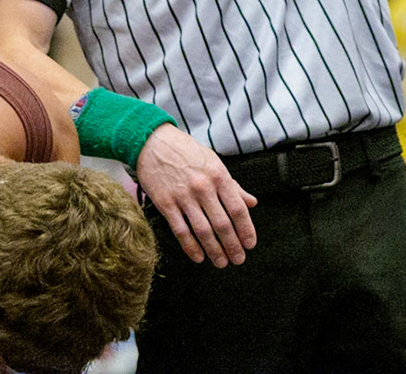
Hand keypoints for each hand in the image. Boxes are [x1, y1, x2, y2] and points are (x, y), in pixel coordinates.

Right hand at [134, 123, 257, 266]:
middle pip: (222, 224)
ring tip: (221, 262)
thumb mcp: (214, 162)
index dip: (246, 229)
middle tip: (238, 260)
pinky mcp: (166, 204)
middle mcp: (203, 187)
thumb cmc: (186, 152)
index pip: (238, 208)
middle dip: (233, 245)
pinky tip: (198, 257)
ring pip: (203, 231)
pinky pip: (180, 230)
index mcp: (219, 176)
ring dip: (214, 250)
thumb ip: (233, 185)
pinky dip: (190, 247)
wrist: (153, 142)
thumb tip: (252, 202)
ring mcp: (183, 196)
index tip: (250, 244)